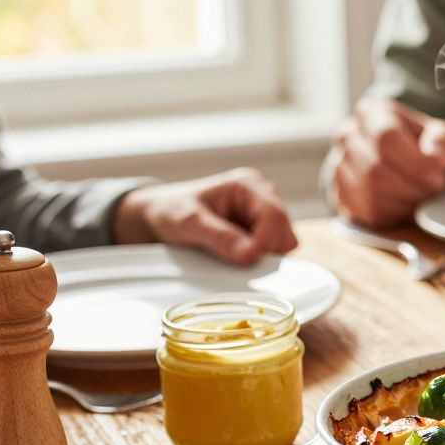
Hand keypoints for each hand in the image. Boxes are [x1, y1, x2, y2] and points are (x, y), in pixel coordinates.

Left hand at [114, 168, 296, 265]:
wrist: (159, 215)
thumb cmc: (171, 210)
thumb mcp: (189, 222)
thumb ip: (220, 237)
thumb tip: (250, 255)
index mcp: (248, 185)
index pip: (274, 215)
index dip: (266, 241)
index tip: (248, 259)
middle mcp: (262, 196)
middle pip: (285, 231)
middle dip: (265, 250)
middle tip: (235, 257)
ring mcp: (263, 214)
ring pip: (284, 243)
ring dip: (262, 256)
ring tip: (231, 254)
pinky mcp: (261, 230)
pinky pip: (274, 251)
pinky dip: (259, 259)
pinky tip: (236, 255)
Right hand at [331, 98, 444, 228]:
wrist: (397, 163)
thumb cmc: (419, 146)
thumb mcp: (438, 134)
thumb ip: (440, 141)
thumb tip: (434, 159)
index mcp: (371, 113)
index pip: (385, 136)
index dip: (414, 162)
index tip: (437, 177)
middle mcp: (348, 135)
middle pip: (375, 168)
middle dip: (411, 187)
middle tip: (433, 193)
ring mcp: (338, 165)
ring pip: (368, 191)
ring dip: (403, 202)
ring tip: (422, 200)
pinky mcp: (339, 194)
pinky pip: (363, 210)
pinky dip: (391, 215)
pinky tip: (406, 209)